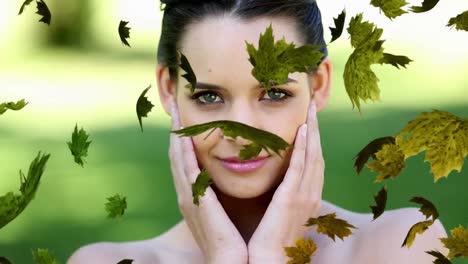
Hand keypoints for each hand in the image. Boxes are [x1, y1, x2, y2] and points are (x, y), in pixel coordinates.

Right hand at [169, 101, 247, 263]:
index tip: (185, 120)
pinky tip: (183, 134)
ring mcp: (187, 197)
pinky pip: (186, 169)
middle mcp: (186, 194)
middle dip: (175, 131)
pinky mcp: (194, 200)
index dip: (183, 140)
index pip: (186, 161)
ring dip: (176, 134)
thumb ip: (222, 196)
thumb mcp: (224, 213)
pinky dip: (182, 150)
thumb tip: (228, 182)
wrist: (229, 262)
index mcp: (195, 197)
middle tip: (175, 108)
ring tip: (176, 111)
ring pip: (177, 157)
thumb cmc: (232, 240)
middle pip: (176, 155)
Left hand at [247, 101, 324, 262]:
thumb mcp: (283, 213)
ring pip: (312, 155)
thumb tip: (281, 183)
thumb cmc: (272, 239)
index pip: (313, 161)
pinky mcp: (292, 198)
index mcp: (308, 197)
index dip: (313, 139)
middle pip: (317, 153)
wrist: (269, 260)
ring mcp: (304, 195)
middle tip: (314, 105)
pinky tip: (304, 130)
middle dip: (316, 128)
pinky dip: (304, 147)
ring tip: (311, 110)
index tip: (309, 119)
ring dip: (312, 131)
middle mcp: (311, 193)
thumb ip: (285, 195)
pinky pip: (300, 167)